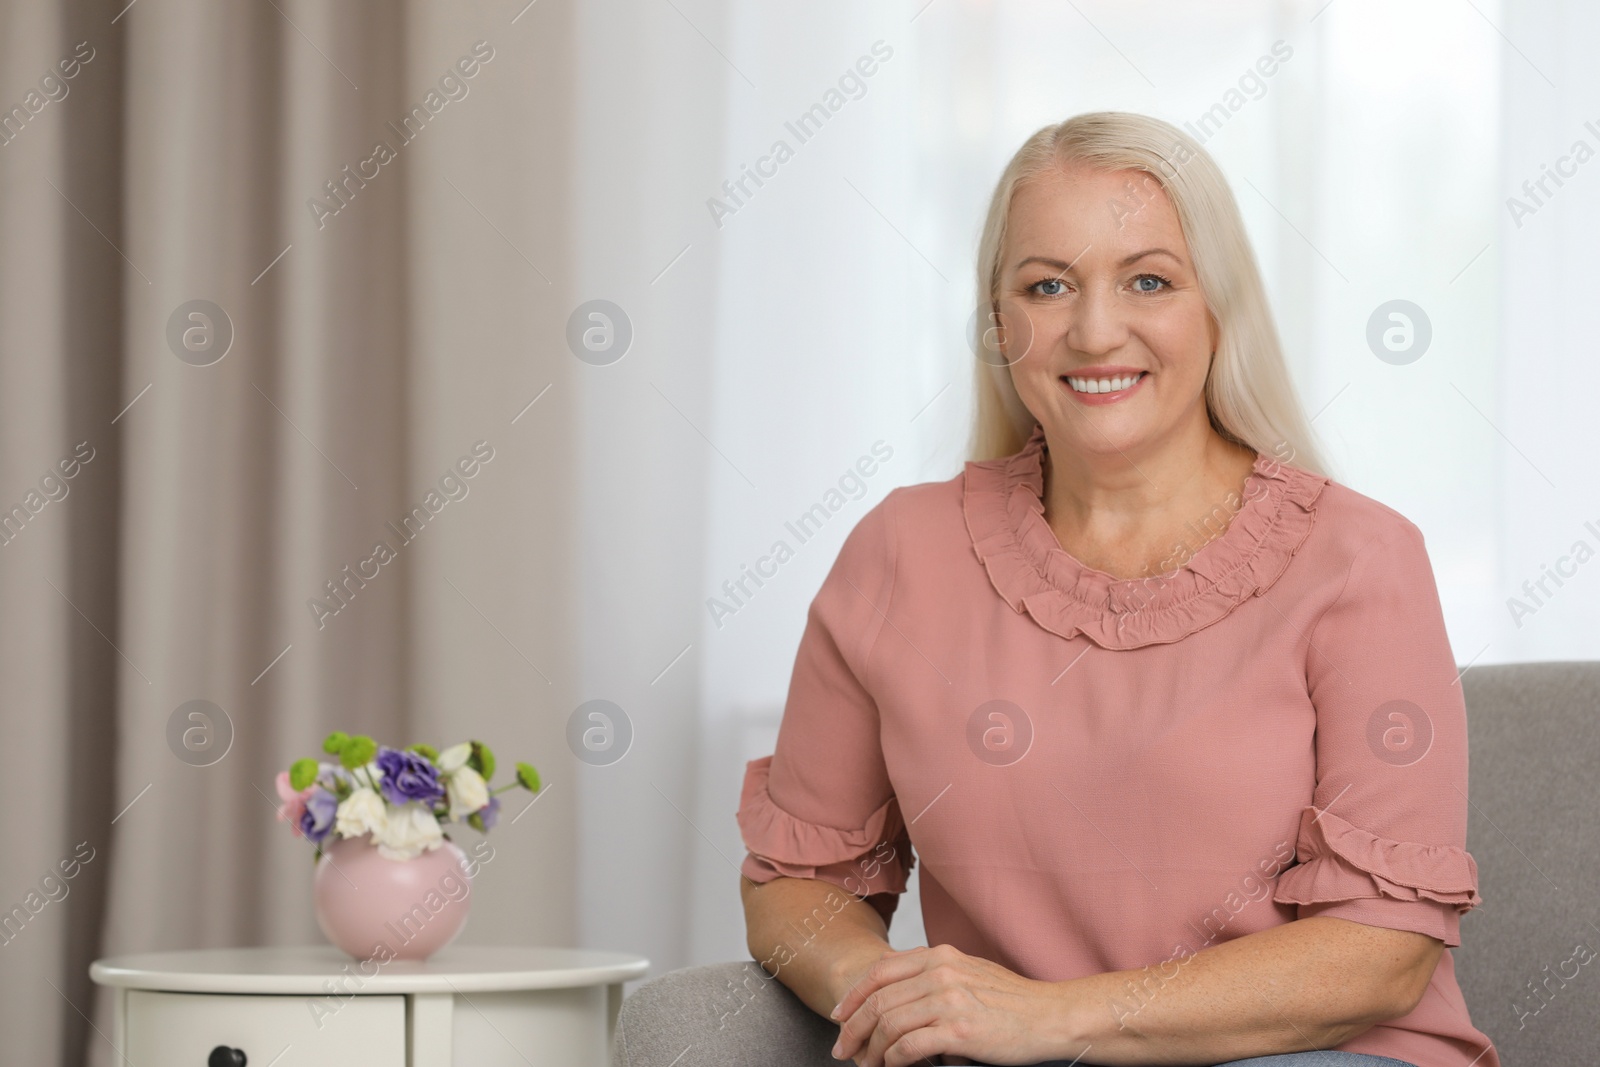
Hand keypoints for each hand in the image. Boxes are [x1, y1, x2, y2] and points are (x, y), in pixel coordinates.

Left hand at [828, 944, 1082, 1066]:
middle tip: (843, 1049)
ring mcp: (950, 1000)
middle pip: (878, 1000)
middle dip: (853, 1027)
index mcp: (940, 956)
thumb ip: (932, 971)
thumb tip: (891, 980)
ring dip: (871, 1049)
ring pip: (889, 1024)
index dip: (853, 995)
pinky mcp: (960, 1029)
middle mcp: (940, 972)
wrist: (1051, 1017)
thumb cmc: (1012, 1001)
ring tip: (867, 1065)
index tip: (839, 1015)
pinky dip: (893, 1059)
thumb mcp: (968, 971)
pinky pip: (909, 1046)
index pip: (880, 971)